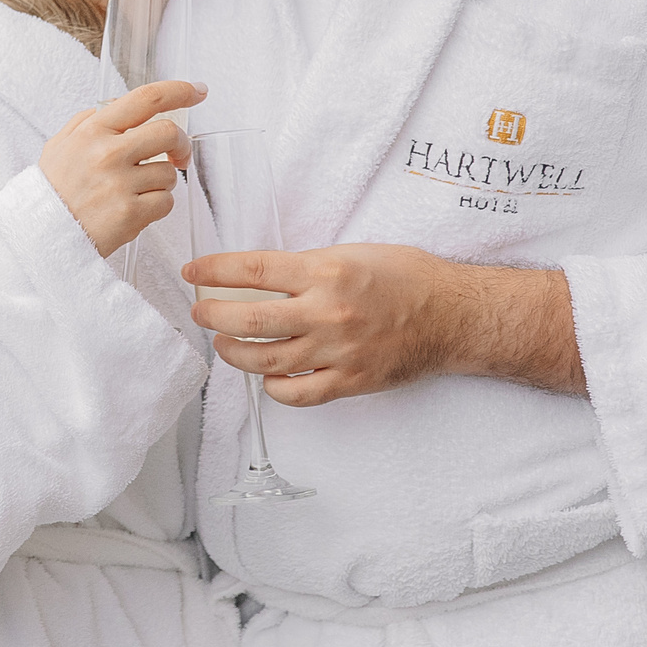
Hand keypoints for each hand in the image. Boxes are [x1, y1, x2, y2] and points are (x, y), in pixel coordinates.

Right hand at [40, 81, 203, 257]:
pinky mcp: (130, 214)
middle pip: (169, 132)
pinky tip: (134, 210)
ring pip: (169, 173)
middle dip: (181, 144)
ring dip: (161, 182)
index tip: (197, 90)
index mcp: (93, 131)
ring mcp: (120, 184)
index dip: (179, 90)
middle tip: (177, 155)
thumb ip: (85, 123)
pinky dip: (157, 206)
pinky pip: (166, 202)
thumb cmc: (51, 192)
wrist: (39, 236)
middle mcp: (108, 153)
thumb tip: (112, 106)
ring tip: (136, 192)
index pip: (146, 98)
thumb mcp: (58, 146)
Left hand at [182, 243, 582, 404]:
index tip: (192, 271)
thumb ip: (308, 266)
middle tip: (200, 311)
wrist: (453, 315)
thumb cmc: (407, 277)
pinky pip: (297, 393)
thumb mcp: (353, 252)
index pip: (254, 269)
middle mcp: (327, 312)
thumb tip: (261, 276)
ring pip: (264, 360)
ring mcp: (337, 351)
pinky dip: (273, 387)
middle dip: (213, 315)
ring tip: (223, 343)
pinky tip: (266, 376)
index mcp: (326, 271)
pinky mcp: (349, 381)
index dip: (214, 270)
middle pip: (249, 318)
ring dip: (233, 352)